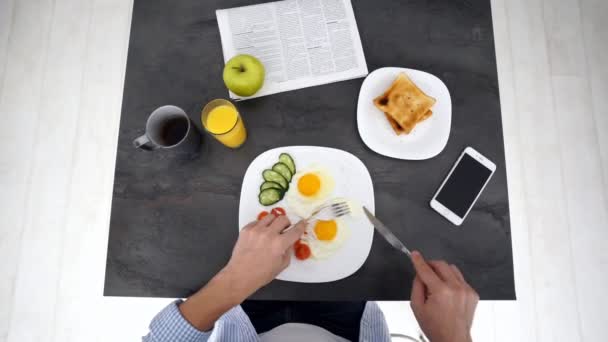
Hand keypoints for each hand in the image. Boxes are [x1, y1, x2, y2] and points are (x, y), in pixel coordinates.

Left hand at [179, 215, 305, 330]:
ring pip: (270, 217)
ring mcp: (256, 231)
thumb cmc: (261, 274)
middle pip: (283, 219)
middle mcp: (268, 234)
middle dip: (287, 223)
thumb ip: (288, 250)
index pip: (295, 230)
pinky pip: (257, 222)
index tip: (302, 223)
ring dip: (274, 222)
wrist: (240, 275)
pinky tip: (260, 235)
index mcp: (279, 244)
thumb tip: (290, 241)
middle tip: (285, 228)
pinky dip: (261, 226)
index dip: (301, 226)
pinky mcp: (246, 230)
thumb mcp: (281, 265)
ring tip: (271, 230)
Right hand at [410, 251, 478, 341]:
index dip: (418, 260)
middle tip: (425, 271)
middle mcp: (456, 288)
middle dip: (431, 265)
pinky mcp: (473, 293)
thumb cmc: (436, 327)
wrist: (453, 339)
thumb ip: (417, 286)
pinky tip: (448, 293)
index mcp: (441, 291)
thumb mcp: (417, 307)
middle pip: (441, 264)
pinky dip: (452, 281)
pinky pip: (460, 279)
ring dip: (442, 272)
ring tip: (437, 284)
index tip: (415, 255)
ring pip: (452, 269)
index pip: (426, 270)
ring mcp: (467, 290)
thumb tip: (420, 273)